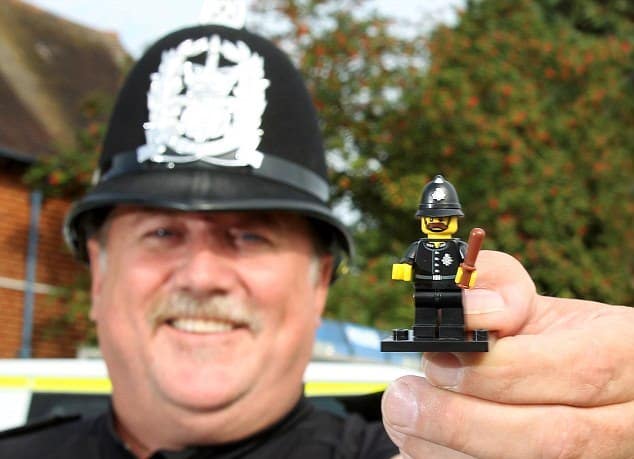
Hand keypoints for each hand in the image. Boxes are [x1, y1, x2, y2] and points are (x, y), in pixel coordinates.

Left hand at [382, 250, 633, 458]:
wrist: (586, 392)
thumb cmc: (557, 343)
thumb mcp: (536, 303)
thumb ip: (498, 285)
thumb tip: (467, 308)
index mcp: (627, 355)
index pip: (576, 372)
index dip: (496, 371)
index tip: (438, 356)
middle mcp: (626, 420)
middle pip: (551, 439)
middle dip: (460, 421)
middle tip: (401, 399)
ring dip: (446, 450)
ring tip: (405, 419)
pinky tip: (422, 445)